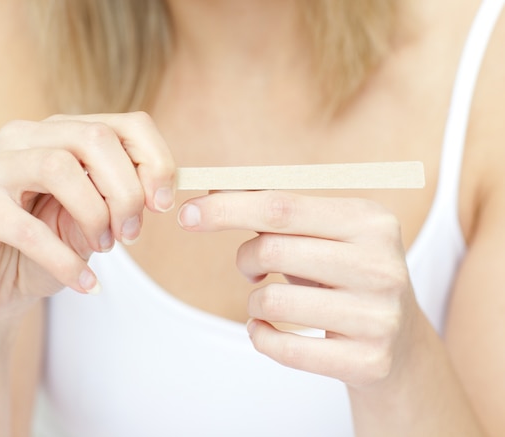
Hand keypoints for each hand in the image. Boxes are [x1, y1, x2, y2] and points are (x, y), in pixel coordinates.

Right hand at [0, 112, 175, 326]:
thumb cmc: (46, 249)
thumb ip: (119, 199)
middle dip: (127, 191)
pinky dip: (65, 261)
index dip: (156, 161)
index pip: (124, 124)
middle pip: (94, 138)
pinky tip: (85, 282)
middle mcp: (23, 137)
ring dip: (95, 216)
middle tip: (131, 234)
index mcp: (60, 132)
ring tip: (103, 248)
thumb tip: (159, 192)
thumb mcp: (94, 222)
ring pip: (59, 167)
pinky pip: (27, 229)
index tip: (164, 204)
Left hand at [178, 190, 420, 387]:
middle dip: (245, 259)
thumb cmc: (343, 276)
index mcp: (369, 220)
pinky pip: (283, 348)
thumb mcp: (320, 235)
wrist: (400, 342)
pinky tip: (266, 331)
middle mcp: (381, 265)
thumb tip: (211, 189)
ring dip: (254, 303)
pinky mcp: (368, 360)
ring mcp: (379, 316)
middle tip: (250, 270)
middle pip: (272, 250)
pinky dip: (260, 338)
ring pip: (272, 301)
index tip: (186, 214)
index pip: (281, 206)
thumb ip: (272, 208)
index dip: (226, 208)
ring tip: (268, 303)